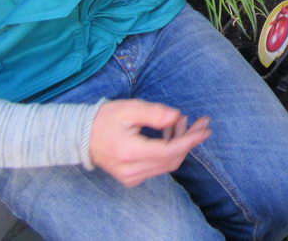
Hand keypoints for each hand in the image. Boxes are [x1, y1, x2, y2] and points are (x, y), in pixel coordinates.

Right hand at [89, 100, 211, 187]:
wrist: (81, 136)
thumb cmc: (105, 119)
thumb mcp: (130, 108)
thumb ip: (154, 113)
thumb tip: (176, 117)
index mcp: (130, 153)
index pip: (168, 151)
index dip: (190, 141)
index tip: (206, 129)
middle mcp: (131, 171)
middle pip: (171, 159)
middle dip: (189, 140)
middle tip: (200, 121)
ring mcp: (131, 178)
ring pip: (167, 164)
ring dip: (180, 144)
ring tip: (182, 121)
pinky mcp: (132, 178)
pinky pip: (158, 167)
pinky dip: (169, 151)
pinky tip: (170, 132)